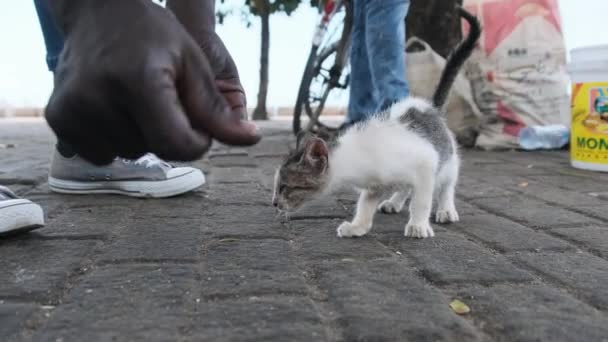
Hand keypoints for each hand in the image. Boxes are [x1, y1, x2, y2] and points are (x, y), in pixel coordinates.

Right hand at [45, 0, 259, 164]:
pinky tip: (114, 107)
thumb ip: (218, 109)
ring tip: (135, 97)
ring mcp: (72, 110)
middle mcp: (98, 98)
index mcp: (138, 81)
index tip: (197, 119)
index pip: (177, 145)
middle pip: (155, 151)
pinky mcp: (58, 119)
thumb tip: (251, 140)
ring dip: (142, 135)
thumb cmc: (153, 34)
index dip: (197, 140)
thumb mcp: (194, 64)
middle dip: (169, 132)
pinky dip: (115, 138)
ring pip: (129, 154)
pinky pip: (101, 154)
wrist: (97, 11)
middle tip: (161, 95)